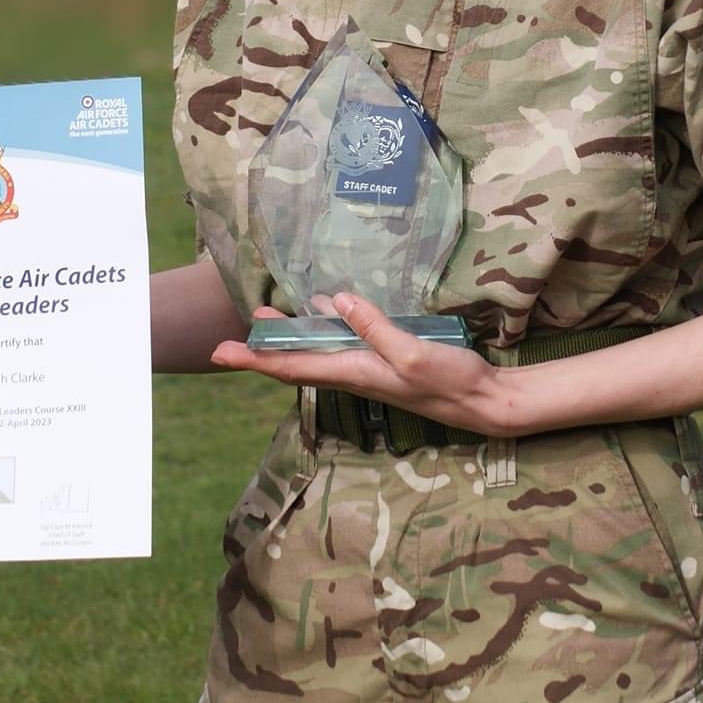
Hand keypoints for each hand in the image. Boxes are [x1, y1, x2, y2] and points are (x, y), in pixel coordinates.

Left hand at [208, 293, 513, 438]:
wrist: (483, 402)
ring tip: (268, 317)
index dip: (254, 359)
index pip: (292, 366)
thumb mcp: (412, 353)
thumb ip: (374, 327)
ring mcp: (368, 369)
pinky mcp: (383, 362)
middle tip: (236, 330)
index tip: (219, 353)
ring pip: (317, 353)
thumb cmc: (450, 381)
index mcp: (354, 372)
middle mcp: (353, 373)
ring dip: (290, 338)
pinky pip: (341, 346)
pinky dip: (322, 330)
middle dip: (263, 348)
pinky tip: (324, 311)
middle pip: (296, 361)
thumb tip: (335, 300)